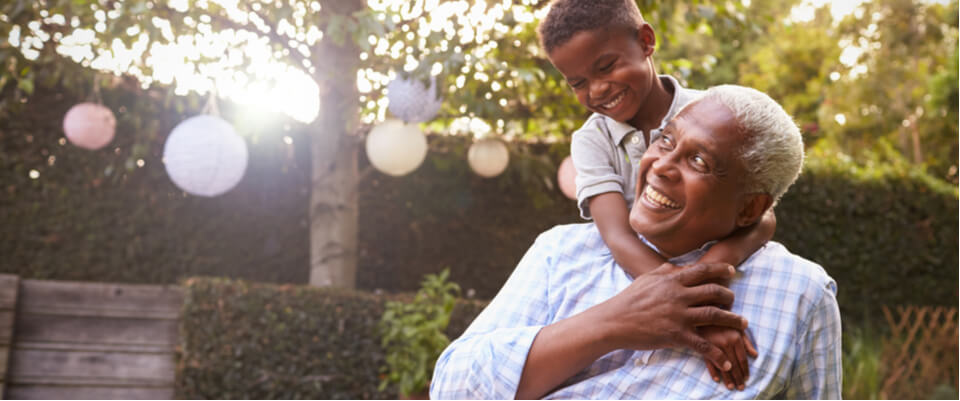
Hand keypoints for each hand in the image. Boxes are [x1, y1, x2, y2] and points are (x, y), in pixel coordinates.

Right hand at [597, 262, 747, 372]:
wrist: (614, 321)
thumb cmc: (628, 300)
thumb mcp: (646, 279)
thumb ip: (665, 271)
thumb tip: (678, 266)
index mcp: (672, 280)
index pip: (703, 271)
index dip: (721, 270)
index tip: (732, 272)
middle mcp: (679, 295)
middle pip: (714, 291)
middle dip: (729, 296)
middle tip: (734, 301)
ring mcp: (679, 315)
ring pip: (715, 315)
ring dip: (733, 320)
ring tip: (743, 324)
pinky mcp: (676, 335)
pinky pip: (703, 345)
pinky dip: (717, 354)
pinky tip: (725, 362)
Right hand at [700, 326, 757, 390]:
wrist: (704, 310)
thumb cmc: (724, 320)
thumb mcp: (738, 328)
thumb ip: (747, 342)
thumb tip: (755, 355)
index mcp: (735, 338)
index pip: (742, 359)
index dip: (745, 371)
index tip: (747, 379)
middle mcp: (725, 342)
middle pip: (733, 365)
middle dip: (738, 378)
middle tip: (741, 387)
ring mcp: (713, 345)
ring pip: (722, 366)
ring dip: (727, 378)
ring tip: (731, 387)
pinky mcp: (702, 346)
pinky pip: (708, 362)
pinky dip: (713, 372)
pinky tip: (717, 379)